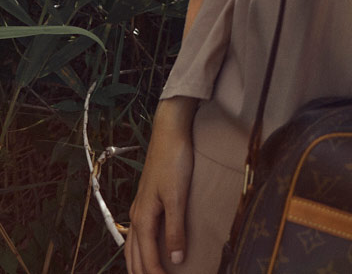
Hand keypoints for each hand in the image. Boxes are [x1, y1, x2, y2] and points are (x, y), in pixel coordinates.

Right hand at [125, 96, 198, 273]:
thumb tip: (176, 261)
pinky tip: (145, 247)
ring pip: (133, 245)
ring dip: (137, 264)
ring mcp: (139, 206)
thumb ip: (176, 229)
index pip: (147, 258)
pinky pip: (137, 233)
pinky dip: (139, 248)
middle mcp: (137, 215)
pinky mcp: (146, 198)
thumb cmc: (174, 160)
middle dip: (142, 273)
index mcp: (143, 217)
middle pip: (135, 256)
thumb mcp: (178, 196)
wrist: (169, 132)